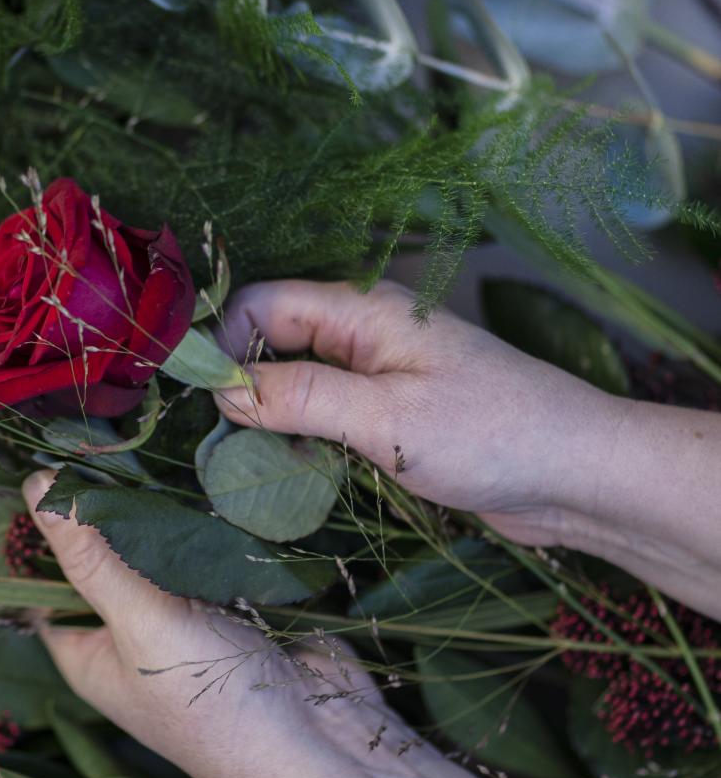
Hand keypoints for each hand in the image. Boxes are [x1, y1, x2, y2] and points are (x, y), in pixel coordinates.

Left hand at [25, 472, 573, 777]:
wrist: (324, 745)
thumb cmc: (214, 704)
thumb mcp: (139, 624)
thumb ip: (91, 557)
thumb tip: (38, 488)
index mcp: (87, 652)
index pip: (45, 579)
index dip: (46, 526)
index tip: (52, 459)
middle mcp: (129, 636)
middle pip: (104, 555)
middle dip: (111, 506)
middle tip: (111, 440)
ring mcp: (185, 619)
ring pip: (160, 547)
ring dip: (164, 508)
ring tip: (158, 445)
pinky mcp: (235, 605)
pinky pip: (210, 551)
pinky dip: (210, 521)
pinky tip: (209, 476)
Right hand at [214, 280, 720, 620]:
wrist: (579, 475)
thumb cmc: (493, 435)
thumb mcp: (387, 418)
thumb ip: (301, 397)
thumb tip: (222, 390)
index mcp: (362, 311)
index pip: (260, 303)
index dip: (220, 342)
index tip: (197, 400)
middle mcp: (363, 333)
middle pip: (270, 340)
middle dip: (236, 383)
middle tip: (216, 442)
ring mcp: (376, 373)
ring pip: (292, 381)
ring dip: (266, 417)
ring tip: (248, 464)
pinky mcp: (388, 413)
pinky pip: (322, 413)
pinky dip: (298, 438)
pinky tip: (289, 471)